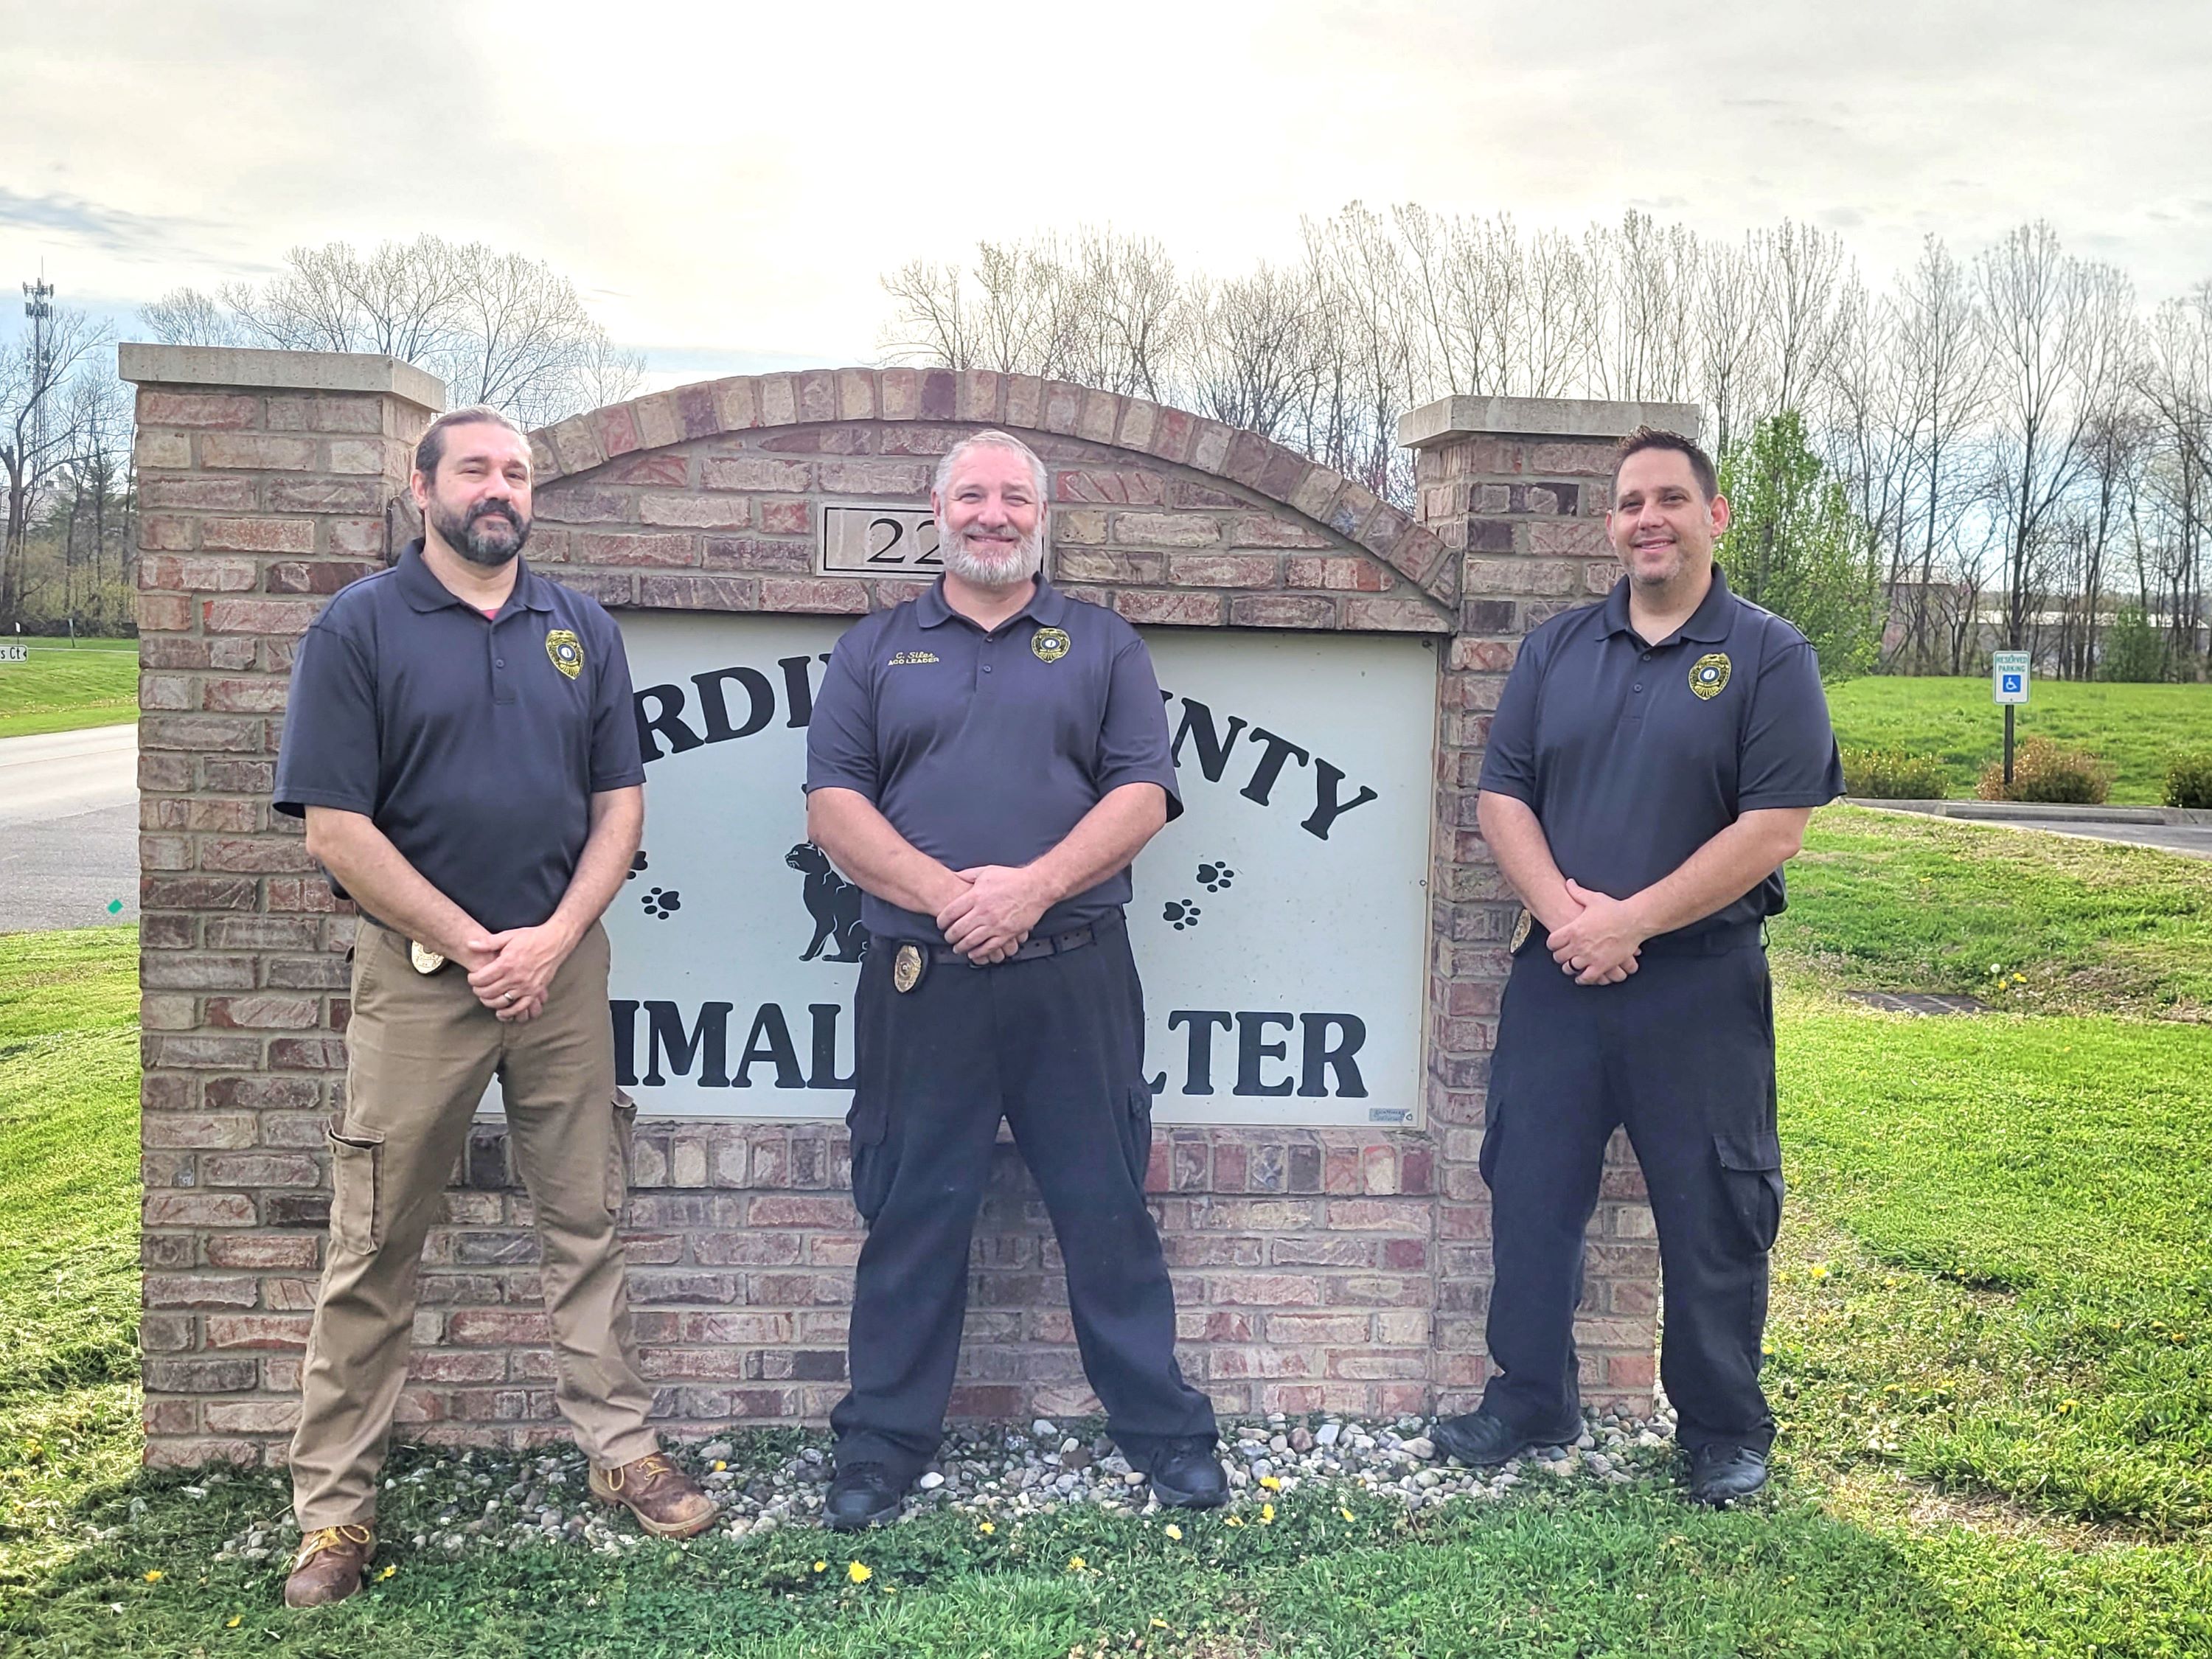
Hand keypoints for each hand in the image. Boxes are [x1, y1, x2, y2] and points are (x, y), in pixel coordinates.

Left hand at [465, 923, 575, 1017]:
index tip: (472, 977)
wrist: (555, 942)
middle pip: (488, 992)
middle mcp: (515, 977)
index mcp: (507, 963)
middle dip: (478, 991)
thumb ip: (488, 942)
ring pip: (501, 1002)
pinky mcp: (535, 992)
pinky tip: (500, 1012)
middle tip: (477, 987)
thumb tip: (470, 944)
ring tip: (486, 997)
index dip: (472, 979)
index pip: (481, 978)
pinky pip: (519, 1008)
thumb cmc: (531, 937)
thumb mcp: (508, 936)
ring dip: (489, 1002)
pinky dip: (508, 1013)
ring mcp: (526, 986)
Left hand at [936, 864, 1050, 964]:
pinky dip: (978, 952)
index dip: (941, 921)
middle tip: (948, 937)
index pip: (950, 913)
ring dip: (961, 946)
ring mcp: (995, 924)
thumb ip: (968, 875)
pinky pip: (988, 947)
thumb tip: (953, 875)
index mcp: (976, 896)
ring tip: (957, 947)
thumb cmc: (1013, 878)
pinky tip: (973, 953)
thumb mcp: (987, 871)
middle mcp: (983, 911)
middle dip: (949, 936)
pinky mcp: (1006, 933)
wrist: (1036, 887)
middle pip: (957, 929)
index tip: (941, 924)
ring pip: (970, 941)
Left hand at [1546, 879, 1646, 985]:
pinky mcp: (1602, 966)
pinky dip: (1583, 979)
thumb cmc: (1614, 909)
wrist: (1634, 920)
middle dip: (1560, 956)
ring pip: (1571, 968)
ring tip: (1571, 966)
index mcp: (1573, 929)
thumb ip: (1577, 892)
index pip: (1552, 942)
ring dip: (1570, 967)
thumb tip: (1569, 883)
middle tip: (1563, 955)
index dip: (1552, 944)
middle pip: (1559, 957)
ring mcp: (1590, 956)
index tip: (1555, 945)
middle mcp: (1579, 944)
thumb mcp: (1593, 898)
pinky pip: (1587, 978)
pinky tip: (1582, 977)